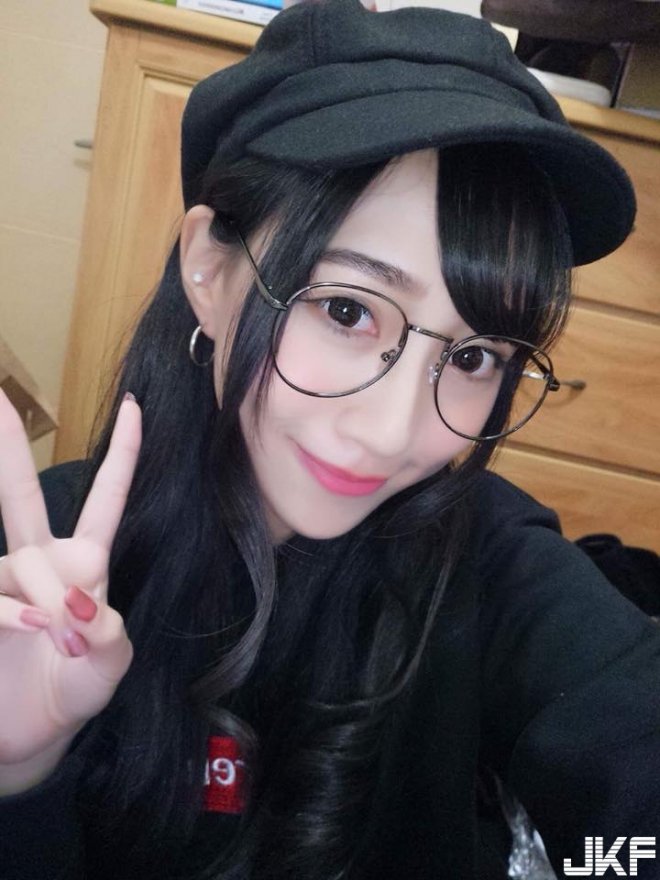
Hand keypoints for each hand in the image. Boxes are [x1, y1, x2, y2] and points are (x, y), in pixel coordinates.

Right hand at [0, 389, 140, 793]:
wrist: (33, 734)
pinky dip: (10, 614)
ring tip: (60, 637)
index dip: (123, 453)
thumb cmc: (78, 689)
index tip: (137, 406)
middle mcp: (38, 561)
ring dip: (41, 598)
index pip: (106, 499)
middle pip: (21, 494)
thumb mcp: (112, 666)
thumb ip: (107, 635)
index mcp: (84, 562)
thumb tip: (78, 603)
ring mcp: (4, 584)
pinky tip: (31, 629)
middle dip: (7, 445)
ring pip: (17, 563)